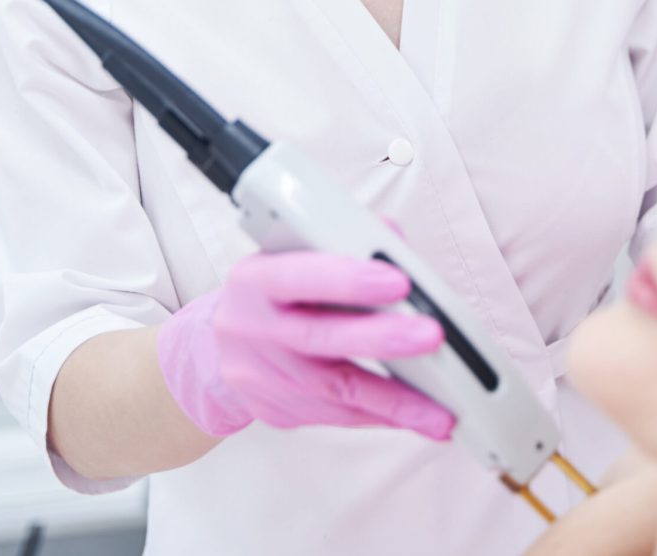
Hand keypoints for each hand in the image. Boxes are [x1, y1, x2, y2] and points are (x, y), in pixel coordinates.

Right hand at [156, 250, 455, 440]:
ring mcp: (262, 375)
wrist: (216, 348)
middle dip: (382, 338)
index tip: (398, 280)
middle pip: (320, 337)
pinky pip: (337, 416)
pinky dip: (382, 416)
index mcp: (256, 277)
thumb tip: (392, 240)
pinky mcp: (278, 410)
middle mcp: (252, 327)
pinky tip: (418, 416)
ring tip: (440, 407)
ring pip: (334, 389)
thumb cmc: (271, 292)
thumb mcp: (290, 254)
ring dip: (394, 400)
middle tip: (431, 336)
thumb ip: (341, 241)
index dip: (348, 279)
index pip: (300, 275)